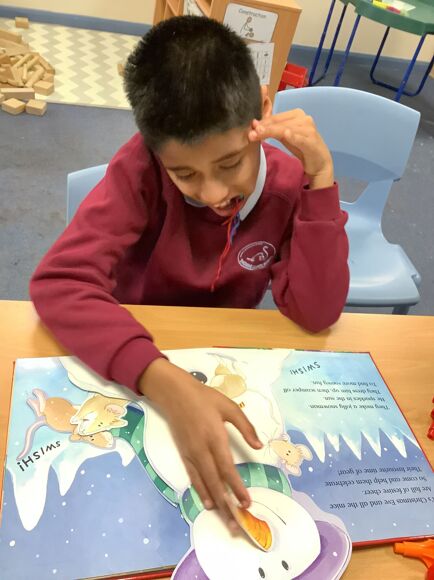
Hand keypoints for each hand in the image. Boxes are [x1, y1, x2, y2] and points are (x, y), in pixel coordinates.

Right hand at [139, 358, 262, 529]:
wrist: (174, 393)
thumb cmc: (204, 398)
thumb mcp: (229, 406)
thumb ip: (245, 427)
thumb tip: (259, 445)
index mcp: (215, 437)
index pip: (227, 468)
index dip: (237, 487)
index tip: (247, 502)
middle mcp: (202, 449)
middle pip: (215, 482)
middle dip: (227, 505)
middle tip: (237, 524)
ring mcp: (191, 453)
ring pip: (204, 483)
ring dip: (215, 503)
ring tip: (225, 520)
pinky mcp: (183, 454)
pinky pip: (193, 477)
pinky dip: (201, 491)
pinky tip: (208, 503)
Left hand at [248, 108, 333, 189]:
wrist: (318, 162)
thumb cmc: (301, 147)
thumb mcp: (284, 137)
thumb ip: (272, 130)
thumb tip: (255, 124)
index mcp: (296, 114)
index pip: (276, 118)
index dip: (262, 123)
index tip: (250, 128)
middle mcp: (304, 118)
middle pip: (279, 123)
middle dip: (264, 128)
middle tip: (250, 134)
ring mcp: (309, 129)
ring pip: (286, 129)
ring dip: (272, 132)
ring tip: (259, 135)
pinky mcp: (312, 141)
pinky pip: (301, 138)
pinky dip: (294, 136)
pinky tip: (287, 134)